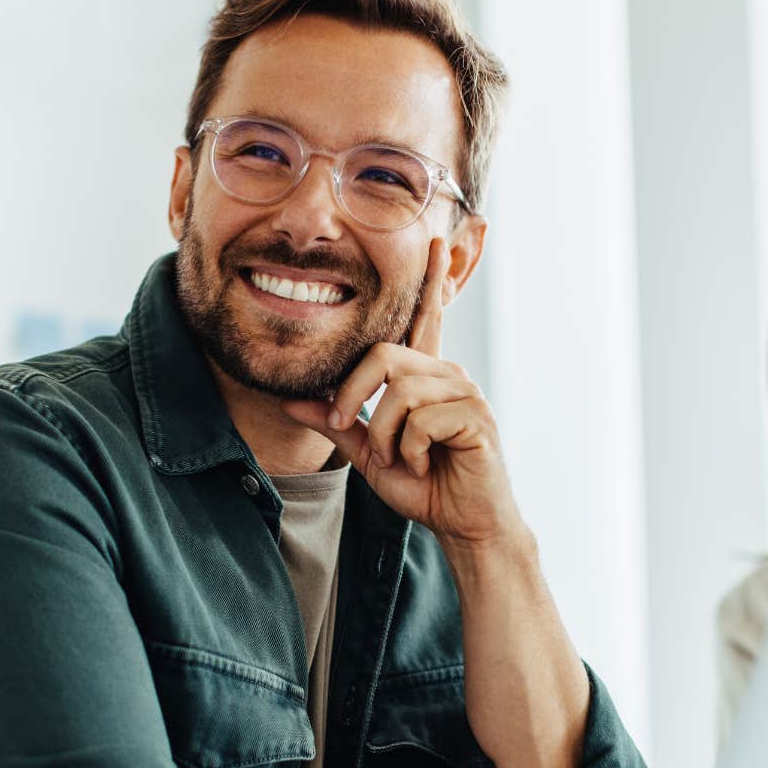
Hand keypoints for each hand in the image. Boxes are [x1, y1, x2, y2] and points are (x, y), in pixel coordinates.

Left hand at [280, 239, 524, 550]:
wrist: (464, 525)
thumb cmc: (425, 486)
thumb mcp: (369, 454)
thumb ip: (336, 423)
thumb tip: (290, 400)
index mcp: (425, 376)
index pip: (423, 319)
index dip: (429, 281)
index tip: (433, 242)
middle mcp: (447, 375)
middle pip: (385, 356)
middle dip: (354, 397)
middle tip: (350, 432)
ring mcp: (465, 393)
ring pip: (400, 392)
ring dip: (384, 436)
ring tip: (398, 460)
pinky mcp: (476, 417)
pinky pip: (421, 421)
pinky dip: (409, 451)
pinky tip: (425, 465)